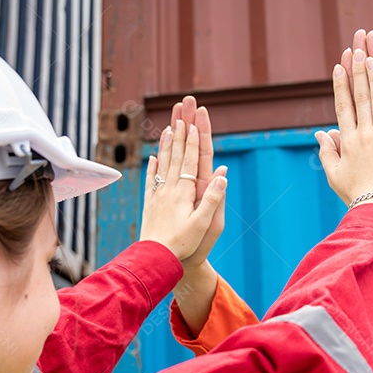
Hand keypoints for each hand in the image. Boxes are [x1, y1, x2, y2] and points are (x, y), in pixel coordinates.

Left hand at [140, 119, 226, 259]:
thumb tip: (222, 174)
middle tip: (180, 114)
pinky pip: (151, 180)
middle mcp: (169, 189)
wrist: (155, 258)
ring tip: (167, 128)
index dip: (192, 141)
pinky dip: (152, 166)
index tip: (192, 122)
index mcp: (184, 193)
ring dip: (166, 145)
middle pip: (176, 156)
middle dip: (179, 134)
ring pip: (162, 164)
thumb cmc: (183, 244)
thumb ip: (213, 198)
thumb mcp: (203, 224)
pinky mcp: (150, 204)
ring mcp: (158, 195)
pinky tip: (152, 157)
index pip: (190, 161)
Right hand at [316, 47, 372, 212]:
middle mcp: (364, 134)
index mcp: (348, 142)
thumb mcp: (335, 176)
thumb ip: (328, 152)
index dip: (341, 85)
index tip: (339, 66)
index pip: (343, 107)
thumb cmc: (357, 197)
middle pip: (359, 96)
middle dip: (357, 70)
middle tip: (356, 48)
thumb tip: (320, 133)